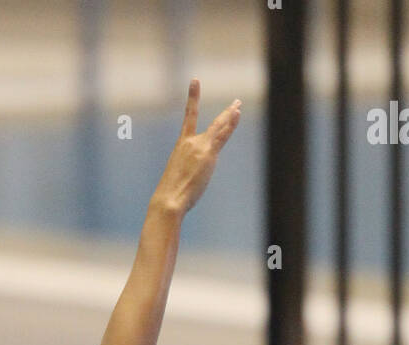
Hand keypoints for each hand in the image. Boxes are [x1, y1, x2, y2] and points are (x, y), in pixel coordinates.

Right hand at [154, 78, 240, 215]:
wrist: (169, 198)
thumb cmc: (170, 195)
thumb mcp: (176, 179)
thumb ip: (186, 173)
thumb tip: (187, 184)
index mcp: (181, 146)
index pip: (189, 118)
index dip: (193, 99)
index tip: (195, 82)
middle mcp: (191, 142)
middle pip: (212, 124)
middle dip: (225, 113)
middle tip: (235, 104)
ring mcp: (201, 147)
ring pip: (219, 127)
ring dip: (230, 115)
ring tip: (239, 105)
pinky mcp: (209, 154)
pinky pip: (222, 135)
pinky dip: (231, 124)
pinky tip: (237, 113)